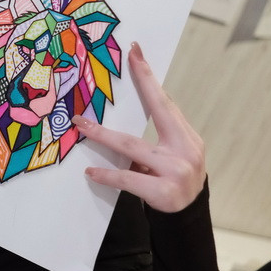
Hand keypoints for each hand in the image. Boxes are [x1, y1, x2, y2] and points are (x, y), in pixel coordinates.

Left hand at [76, 42, 205, 212]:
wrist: (189, 218)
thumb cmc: (175, 180)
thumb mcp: (174, 154)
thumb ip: (159, 135)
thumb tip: (124, 113)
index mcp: (187, 137)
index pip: (166, 102)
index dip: (150, 78)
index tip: (136, 52)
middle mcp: (186, 150)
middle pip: (159, 111)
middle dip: (143, 82)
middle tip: (126, 61)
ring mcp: (177, 171)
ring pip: (133, 147)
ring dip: (103, 135)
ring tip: (81, 125)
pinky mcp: (164, 192)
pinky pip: (128, 178)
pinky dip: (108, 175)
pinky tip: (91, 171)